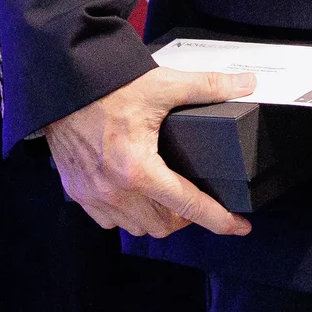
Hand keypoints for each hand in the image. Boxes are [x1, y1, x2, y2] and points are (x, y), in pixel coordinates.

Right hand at [42, 66, 258, 238]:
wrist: (64, 86)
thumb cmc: (112, 87)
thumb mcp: (165, 85)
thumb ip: (210, 87)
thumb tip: (247, 83)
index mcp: (138, 170)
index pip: (189, 206)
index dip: (220, 219)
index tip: (241, 227)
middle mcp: (114, 191)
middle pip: (163, 225)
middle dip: (188, 217)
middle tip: (201, 198)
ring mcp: (92, 195)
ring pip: (136, 227)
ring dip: (158, 218)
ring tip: (172, 198)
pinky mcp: (77, 191)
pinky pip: (109, 220)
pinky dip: (128, 214)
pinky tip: (138, 194)